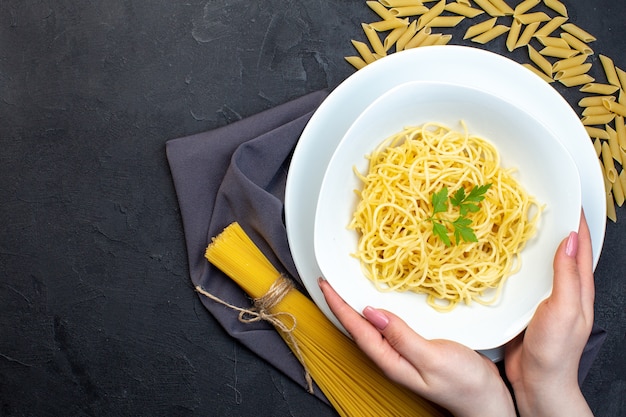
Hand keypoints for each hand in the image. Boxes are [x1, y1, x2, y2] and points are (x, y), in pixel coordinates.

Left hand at [319, 278, 515, 416]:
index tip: (325, 284)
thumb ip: (402, 336)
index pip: (356, 329)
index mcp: (390, 360)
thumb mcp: (432, 357)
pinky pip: (389, 324)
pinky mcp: (415, 346)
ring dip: (356, 305)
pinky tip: (380, 300)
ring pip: (371, 325)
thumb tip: (371, 312)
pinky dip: (379, 308)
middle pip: (357, 327)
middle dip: (341, 304)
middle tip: (329, 281)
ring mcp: (402, 352)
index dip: (338, 305)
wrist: (486, 398)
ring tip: (345, 286)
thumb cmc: (464, 383)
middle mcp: (391, 356)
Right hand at [504, 211, 594, 416]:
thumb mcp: (565, 309)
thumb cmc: (555, 350)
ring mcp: (542, 296)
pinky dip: (513, 261)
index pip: (582, 244)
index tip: (565, 196)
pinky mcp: (524, 304)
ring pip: (538, 260)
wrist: (537, 380)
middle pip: (559, 248)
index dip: (576, 219)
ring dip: (529, 241)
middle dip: (551, 224)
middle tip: (534, 202)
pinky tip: (499, 255)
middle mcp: (562, 288)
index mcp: (579, 286)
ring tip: (513, 221)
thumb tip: (570, 239)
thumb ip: (568, 276)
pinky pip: (520, 276)